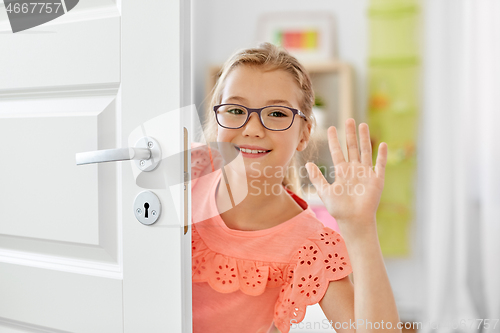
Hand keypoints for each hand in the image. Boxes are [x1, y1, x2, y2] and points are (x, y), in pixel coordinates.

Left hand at [305, 118, 386, 233]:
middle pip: (352, 148)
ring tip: (363, 124)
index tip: (330, 128)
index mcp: (342, 172)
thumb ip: (317, 178)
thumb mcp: (325, 191)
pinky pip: (379, 165)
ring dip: (364, 138)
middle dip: (350, 134)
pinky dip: (381, 155)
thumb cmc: (339, 209)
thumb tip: (308, 164)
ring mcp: (366, 174)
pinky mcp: (376, 180)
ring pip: (365, 151)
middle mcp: (354, 170)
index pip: (337, 152)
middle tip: (349, 119)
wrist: (354, 221)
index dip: (334, 140)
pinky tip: (383, 144)